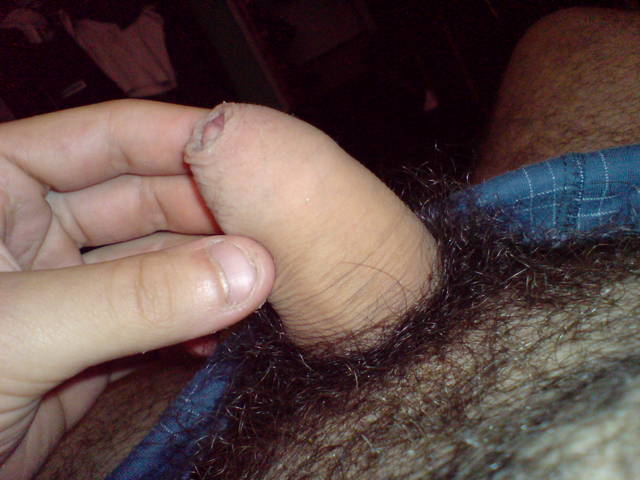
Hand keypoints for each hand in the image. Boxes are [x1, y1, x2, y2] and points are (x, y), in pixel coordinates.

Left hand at [0, 100, 274, 478]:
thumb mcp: (14, 332)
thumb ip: (130, 301)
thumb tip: (248, 271)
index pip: (104, 139)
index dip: (180, 141)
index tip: (254, 156)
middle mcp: (35, 229)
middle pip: (146, 202)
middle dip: (208, 220)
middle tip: (273, 239)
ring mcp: (69, 289)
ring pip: (159, 266)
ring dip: (210, 278)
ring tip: (262, 289)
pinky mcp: (90, 346)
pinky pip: (157, 322)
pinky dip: (194, 328)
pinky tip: (224, 335)